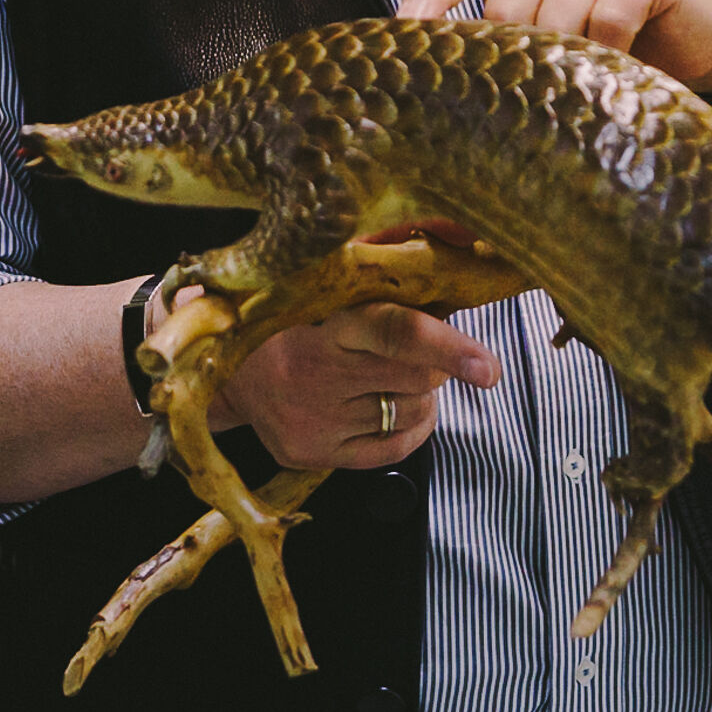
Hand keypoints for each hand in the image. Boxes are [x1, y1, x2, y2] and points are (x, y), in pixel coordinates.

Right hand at [211, 301, 501, 469]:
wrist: (224, 370)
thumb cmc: (290, 316)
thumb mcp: (325, 287)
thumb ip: (379, 276)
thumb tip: (452, 258)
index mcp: (323, 323)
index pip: (395, 332)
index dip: (448, 345)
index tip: (488, 365)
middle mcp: (317, 375)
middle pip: (416, 376)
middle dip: (437, 360)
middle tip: (420, 345)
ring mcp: (316, 420)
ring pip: (414, 410)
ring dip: (422, 391)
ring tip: (390, 373)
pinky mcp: (315, 453)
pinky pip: (397, 446)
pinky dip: (412, 424)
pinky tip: (391, 403)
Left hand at [396, 0, 711, 95]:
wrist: (699, 24)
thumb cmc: (611, 30)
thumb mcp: (550, 24)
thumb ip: (507, 33)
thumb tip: (446, 87)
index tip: (405, 29)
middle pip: (509, 3)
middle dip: (517, 57)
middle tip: (533, 94)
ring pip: (558, 15)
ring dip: (568, 60)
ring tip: (581, 81)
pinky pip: (609, 18)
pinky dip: (609, 52)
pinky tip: (618, 64)